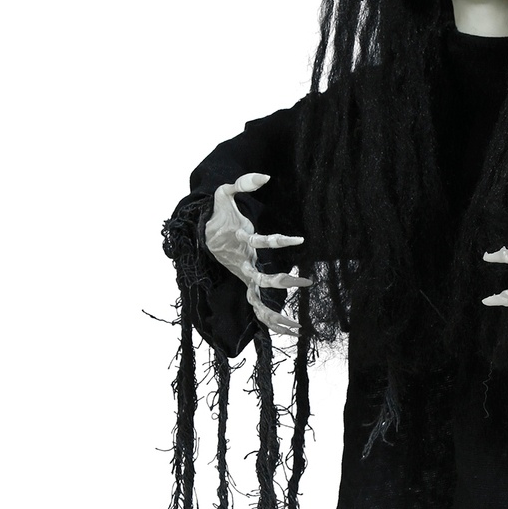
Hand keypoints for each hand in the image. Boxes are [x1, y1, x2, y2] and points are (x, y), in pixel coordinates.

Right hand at [203, 173, 309, 337]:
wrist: (201, 233)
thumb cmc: (217, 214)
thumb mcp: (224, 193)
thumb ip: (242, 183)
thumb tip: (266, 177)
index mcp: (240, 243)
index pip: (262, 242)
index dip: (279, 241)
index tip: (299, 238)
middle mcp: (243, 264)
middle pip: (260, 279)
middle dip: (281, 280)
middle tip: (305, 281)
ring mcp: (244, 276)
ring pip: (258, 303)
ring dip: (276, 317)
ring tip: (299, 329)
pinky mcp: (246, 282)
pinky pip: (259, 307)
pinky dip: (272, 321)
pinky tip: (290, 331)